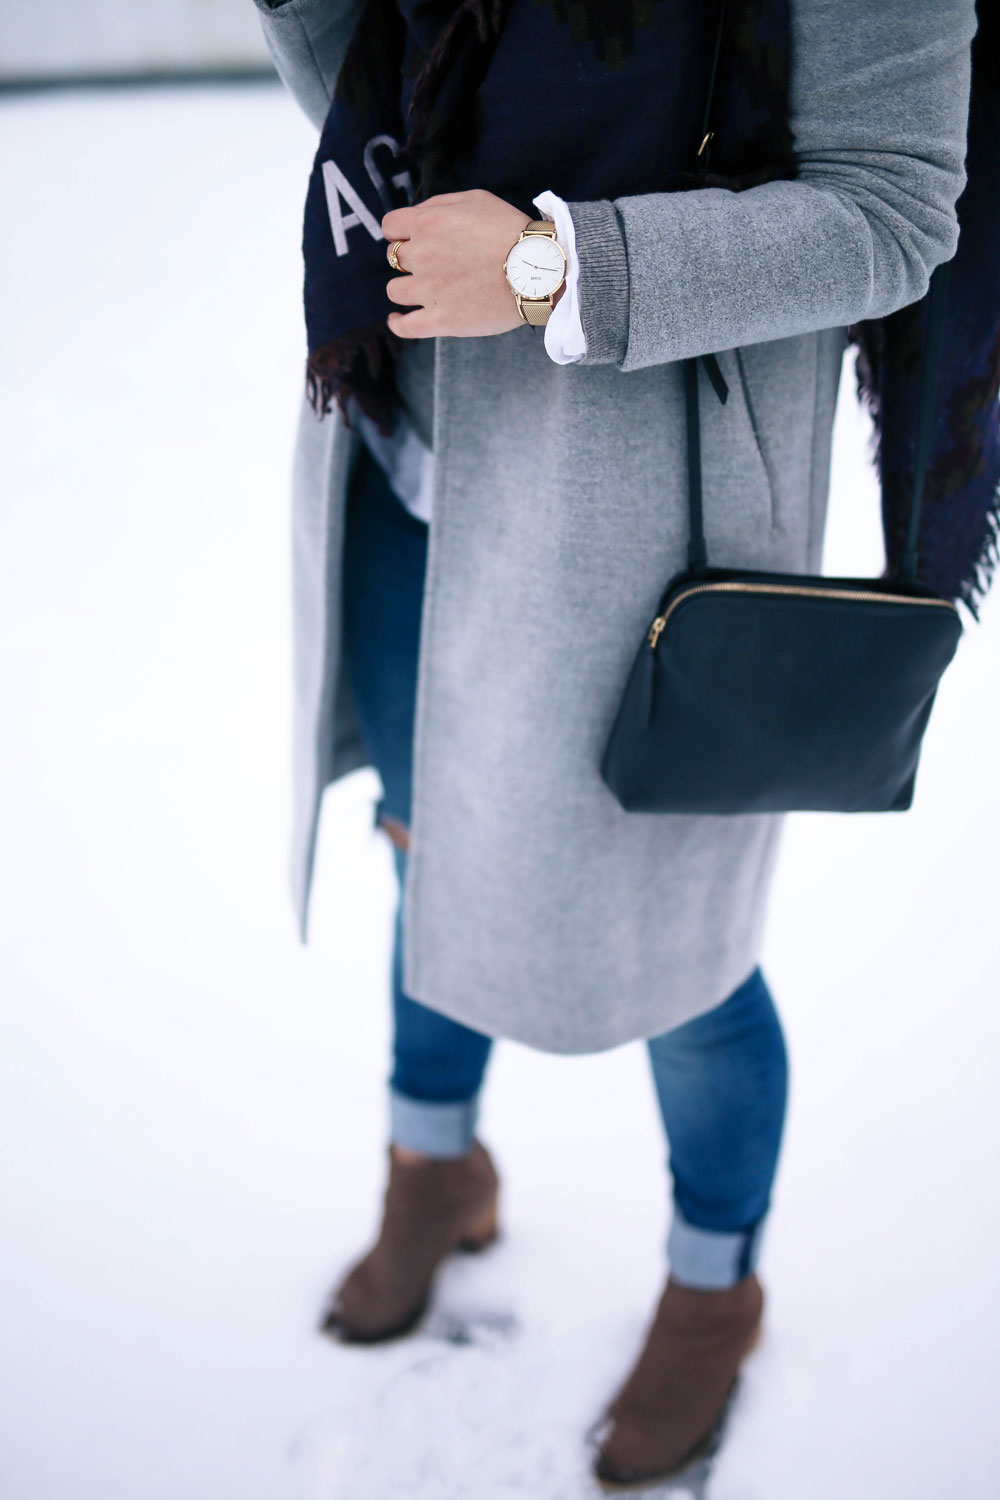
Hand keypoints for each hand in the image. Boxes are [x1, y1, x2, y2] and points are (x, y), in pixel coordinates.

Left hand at [382, 189, 556, 338]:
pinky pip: (404, 326)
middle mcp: (421, 256)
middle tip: (432, 262)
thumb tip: (416, 216)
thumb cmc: (510, 230)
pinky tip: (397, 320)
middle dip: (408, 258)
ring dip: (405, 288)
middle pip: (394, 258)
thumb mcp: (476, 199)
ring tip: (421, 290)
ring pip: (395, 290)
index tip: (410, 238)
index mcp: (427, 223)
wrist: (536, 270)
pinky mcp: (440, 320)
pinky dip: (397, 324)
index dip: (399, 231)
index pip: (390, 226)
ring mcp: (428, 290)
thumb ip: (439, 204)